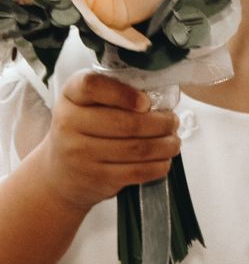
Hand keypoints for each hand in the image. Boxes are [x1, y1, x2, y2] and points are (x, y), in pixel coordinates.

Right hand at [23, 71, 179, 211]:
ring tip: (173, 142)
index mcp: (71, 96)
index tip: (146, 102)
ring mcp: (80, 153)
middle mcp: (69, 123)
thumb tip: (162, 101)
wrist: (60, 172)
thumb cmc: (85, 130)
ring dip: (166, 145)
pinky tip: (164, 160)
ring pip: (137, 148)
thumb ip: (117, 94)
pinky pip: (137, 171)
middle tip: (173, 122)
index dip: (124, 93)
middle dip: (161, 123)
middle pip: (127, 123)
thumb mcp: (89, 104)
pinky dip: (159, 165)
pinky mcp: (95, 177)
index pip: (92, 86)